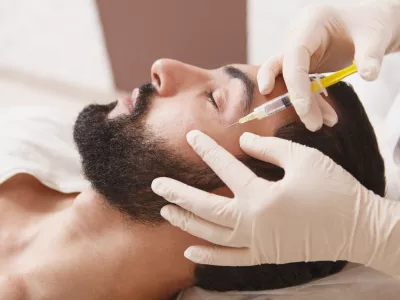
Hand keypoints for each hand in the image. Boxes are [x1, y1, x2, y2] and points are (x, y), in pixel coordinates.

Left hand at [152, 130, 399, 277]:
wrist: (359, 227)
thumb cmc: (334, 189)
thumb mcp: (303, 158)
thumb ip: (268, 148)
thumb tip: (241, 140)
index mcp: (262, 196)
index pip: (225, 168)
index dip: (206, 149)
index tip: (190, 137)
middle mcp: (253, 223)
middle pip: (206, 208)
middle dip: (179, 194)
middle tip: (157, 184)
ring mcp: (257, 243)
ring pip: (212, 235)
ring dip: (186, 223)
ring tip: (166, 212)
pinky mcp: (265, 256)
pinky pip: (230, 259)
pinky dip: (208, 257)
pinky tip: (190, 251)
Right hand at [257, 0, 399, 130]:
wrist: (369, 23)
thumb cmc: (370, 22)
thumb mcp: (375, 35)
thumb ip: (371, 55)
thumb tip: (369, 75)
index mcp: (309, 23)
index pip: (293, 56)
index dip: (294, 84)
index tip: (303, 109)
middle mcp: (297, 36)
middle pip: (280, 69)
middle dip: (292, 98)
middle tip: (312, 124)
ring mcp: (297, 52)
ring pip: (287, 81)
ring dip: (303, 104)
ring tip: (323, 123)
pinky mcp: (302, 64)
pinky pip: (299, 86)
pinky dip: (311, 101)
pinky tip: (325, 116)